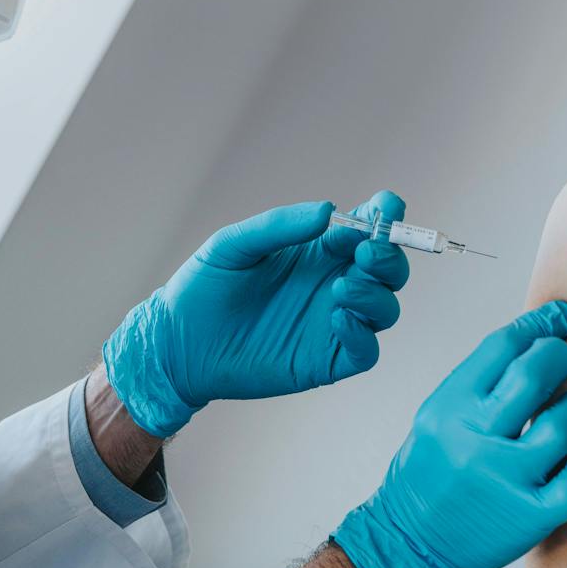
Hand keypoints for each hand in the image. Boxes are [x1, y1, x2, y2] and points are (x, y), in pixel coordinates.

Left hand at [102, 191, 411, 437]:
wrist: (177, 344)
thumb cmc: (203, 288)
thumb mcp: (234, 245)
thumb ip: (280, 225)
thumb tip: (328, 211)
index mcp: (317, 251)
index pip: (367, 229)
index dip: (384, 215)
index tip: (387, 206)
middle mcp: (332, 284)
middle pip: (387, 269)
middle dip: (389, 255)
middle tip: (367, 250)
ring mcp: (332, 324)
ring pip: (384, 308)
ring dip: (375, 294)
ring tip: (340, 288)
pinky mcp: (325, 361)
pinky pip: (365, 351)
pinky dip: (364, 333)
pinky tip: (337, 318)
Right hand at [331, 301, 566, 567]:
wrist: (411, 541)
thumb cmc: (430, 474)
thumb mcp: (439, 415)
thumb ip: (482, 382)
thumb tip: (536, 338)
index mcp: (449, 406)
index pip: (501, 346)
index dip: (537, 324)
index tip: (559, 316)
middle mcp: (475, 438)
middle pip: (535, 373)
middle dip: (559, 357)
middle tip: (565, 360)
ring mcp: (505, 478)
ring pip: (565, 423)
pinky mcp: (531, 515)